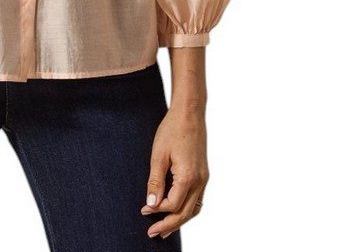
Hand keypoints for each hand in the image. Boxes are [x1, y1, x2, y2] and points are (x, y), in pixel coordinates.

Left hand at [140, 108, 208, 238]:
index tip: (143, 211)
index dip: (157, 212)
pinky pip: (198, 199)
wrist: (189, 113)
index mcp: (188, 177)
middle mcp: (200, 181)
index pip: (172, 205)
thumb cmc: (172, 130)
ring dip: (180, 220)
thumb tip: (152, 205)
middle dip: (169, 225)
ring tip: (165, 228)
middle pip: (185, 213)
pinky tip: (177, 210)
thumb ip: (155, 181)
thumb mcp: (158, 155)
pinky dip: (187, 209)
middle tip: (153, 233)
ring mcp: (204, 178)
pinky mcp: (203, 173)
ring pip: (194, 209)